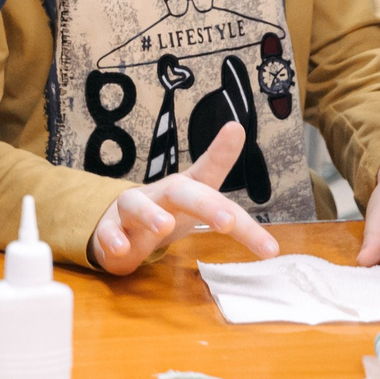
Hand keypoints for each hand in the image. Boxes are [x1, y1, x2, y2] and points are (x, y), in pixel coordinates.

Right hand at [87, 122, 281, 273]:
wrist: (119, 229)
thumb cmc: (166, 215)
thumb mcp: (198, 210)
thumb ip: (230, 215)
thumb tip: (271, 241)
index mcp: (186, 190)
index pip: (209, 172)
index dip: (222, 152)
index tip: (235, 129)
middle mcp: (161, 194)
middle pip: (181, 190)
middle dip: (205, 205)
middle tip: (227, 223)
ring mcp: (133, 209)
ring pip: (136, 203)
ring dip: (150, 214)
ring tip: (163, 227)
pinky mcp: (111, 228)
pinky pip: (109, 230)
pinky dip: (113, 239)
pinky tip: (121, 249)